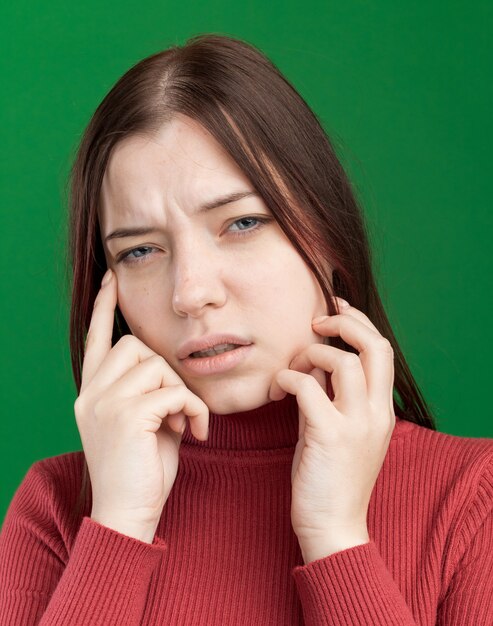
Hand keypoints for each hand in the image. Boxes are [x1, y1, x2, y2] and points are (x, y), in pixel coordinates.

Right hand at [74, 269, 208, 542]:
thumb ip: (148, 392)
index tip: (111, 280)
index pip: (95, 339)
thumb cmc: (141, 471)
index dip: (102, 308)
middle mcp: (92, 393)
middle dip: (164, 370)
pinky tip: (194, 433)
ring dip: (181, 391)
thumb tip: (170, 373)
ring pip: (156, 365)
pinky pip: (174, 392)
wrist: (128, 514)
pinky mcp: (127, 416)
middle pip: (134, 345)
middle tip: (175, 406)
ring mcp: (105, 403)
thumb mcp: (142, 423)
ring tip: (183, 422)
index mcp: (92, 393)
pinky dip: (192, 409)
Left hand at [269, 296, 394, 562]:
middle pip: (375, 347)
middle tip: (317, 322)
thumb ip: (331, 396)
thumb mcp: (337, 429)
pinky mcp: (329, 435)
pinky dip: (288, 378)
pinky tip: (277, 388)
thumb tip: (312, 365)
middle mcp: (376, 413)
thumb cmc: (331, 476)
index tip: (337, 310)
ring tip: (292, 369)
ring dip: (311, 354)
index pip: (382, 351)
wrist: (333, 525)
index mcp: (382, 411)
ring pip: (343, 362)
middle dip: (345, 323)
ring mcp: (355, 424)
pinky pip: (307, 388)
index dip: (360, 324)